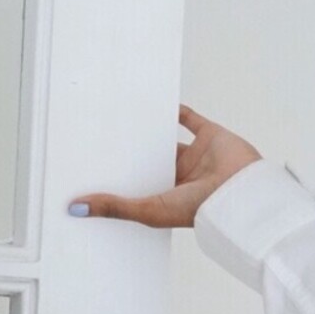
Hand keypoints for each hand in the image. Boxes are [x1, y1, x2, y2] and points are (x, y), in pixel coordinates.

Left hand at [67, 104, 263, 228]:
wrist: (239, 192)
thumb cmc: (198, 209)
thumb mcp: (147, 210)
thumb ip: (114, 207)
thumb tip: (75, 209)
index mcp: (165, 202)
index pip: (135, 190)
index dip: (116, 184)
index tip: (91, 175)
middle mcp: (179, 181)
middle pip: (149, 165)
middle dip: (131, 157)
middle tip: (103, 145)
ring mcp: (195, 158)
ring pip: (166, 142)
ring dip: (149, 134)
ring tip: (125, 122)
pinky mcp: (210, 136)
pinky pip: (190, 119)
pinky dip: (176, 111)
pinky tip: (156, 103)